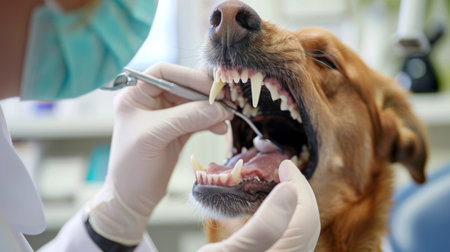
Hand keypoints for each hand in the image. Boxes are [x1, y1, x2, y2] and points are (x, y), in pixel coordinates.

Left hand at [88, 62, 232, 244]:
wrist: (133, 198)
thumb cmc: (132, 166)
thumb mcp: (155, 136)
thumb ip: (186, 118)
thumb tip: (219, 108)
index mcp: (135, 95)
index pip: (164, 72)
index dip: (188, 76)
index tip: (211, 87)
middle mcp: (150, 101)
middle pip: (184, 86)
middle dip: (205, 95)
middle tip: (226, 102)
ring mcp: (166, 116)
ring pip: (194, 104)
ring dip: (212, 109)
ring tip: (227, 117)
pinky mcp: (178, 131)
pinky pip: (199, 120)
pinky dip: (211, 122)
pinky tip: (221, 128)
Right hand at [198, 160, 320, 251]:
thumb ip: (264, 226)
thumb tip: (289, 192)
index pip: (306, 217)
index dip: (299, 187)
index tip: (285, 166)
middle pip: (305, 223)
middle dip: (298, 193)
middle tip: (283, 172)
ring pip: (297, 231)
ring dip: (291, 205)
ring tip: (277, 185)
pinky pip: (286, 238)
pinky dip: (281, 219)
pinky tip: (266, 211)